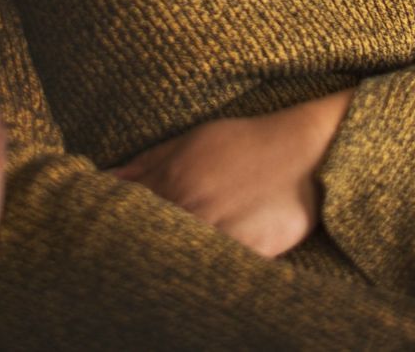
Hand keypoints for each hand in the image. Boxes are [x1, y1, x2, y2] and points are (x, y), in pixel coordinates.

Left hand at [109, 89, 353, 257]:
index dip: (114, 225)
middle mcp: (190, 206)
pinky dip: (202, 274)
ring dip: (168, 263)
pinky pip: (213, 273)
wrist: (309, 151)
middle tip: (130, 256)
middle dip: (137, 247)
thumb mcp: (195, 140)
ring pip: (177, 259)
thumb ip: (148, 162)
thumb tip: (107, 178)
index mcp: (172, 178)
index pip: (125, 210)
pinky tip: (198, 272)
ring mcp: (219, 231)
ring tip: (164, 267)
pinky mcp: (247, 253)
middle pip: (147, 239)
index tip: (105, 236)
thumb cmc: (251, 143)